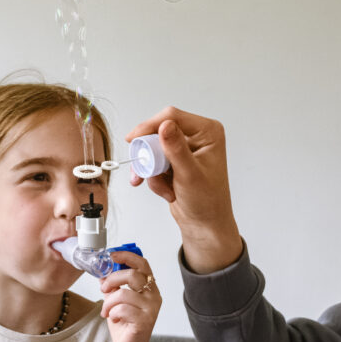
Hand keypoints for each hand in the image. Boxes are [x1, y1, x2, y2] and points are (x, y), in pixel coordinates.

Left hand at [99, 251, 160, 341]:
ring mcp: (151, 308)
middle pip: (132, 275)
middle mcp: (154, 296)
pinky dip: (113, 313)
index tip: (111, 255)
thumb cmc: (124, 324)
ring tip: (106, 311)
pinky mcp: (145, 321)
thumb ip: (113, 285)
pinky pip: (122, 309)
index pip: (142, 264)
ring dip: (108, 302)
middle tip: (104, 288)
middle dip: (112, 280)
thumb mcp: (116, 300)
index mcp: (149, 287)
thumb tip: (102, 271)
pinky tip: (114, 319)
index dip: (127, 256)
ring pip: (124, 294)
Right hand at [125, 106, 241, 272]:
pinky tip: (165, 191)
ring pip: (153, 149)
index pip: (172, 117)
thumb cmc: (206, 202)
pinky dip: (153, 177)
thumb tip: (165, 125)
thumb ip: (176, 149)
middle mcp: (197, 137)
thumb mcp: (189, 174)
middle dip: (149, 156)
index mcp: (208, 132)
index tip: (133, 139)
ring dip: (152, 171)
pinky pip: (153, 162)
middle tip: (145, 171)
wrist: (204, 224)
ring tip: (163, 188)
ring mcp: (184, 149)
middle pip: (158, 133)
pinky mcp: (174, 160)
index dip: (149, 126)